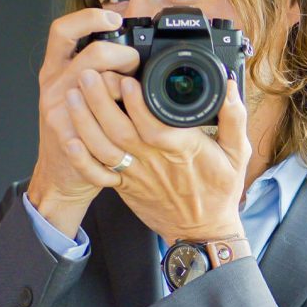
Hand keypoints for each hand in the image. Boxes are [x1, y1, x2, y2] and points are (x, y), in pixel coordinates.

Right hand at [27, 9, 140, 236]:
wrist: (59, 176)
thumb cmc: (75, 133)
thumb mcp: (77, 94)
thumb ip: (95, 72)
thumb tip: (132, 54)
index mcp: (55, 71)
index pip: (62, 30)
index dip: (88, 18)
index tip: (112, 18)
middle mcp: (54, 86)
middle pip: (92, 55)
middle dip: (123, 57)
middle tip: (134, 69)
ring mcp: (58, 112)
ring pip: (99, 85)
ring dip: (125, 90)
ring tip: (133, 101)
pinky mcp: (68, 136)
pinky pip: (103, 121)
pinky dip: (122, 123)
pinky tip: (130, 127)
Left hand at [63, 68, 250, 243]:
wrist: (202, 231)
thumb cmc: (219, 192)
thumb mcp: (237, 154)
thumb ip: (234, 119)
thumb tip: (229, 87)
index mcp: (182, 150)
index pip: (155, 126)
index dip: (137, 104)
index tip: (127, 80)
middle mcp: (154, 161)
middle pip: (120, 131)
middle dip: (100, 101)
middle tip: (87, 74)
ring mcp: (136, 175)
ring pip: (104, 148)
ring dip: (84, 122)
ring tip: (73, 95)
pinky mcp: (125, 186)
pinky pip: (98, 174)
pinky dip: (81, 159)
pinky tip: (69, 139)